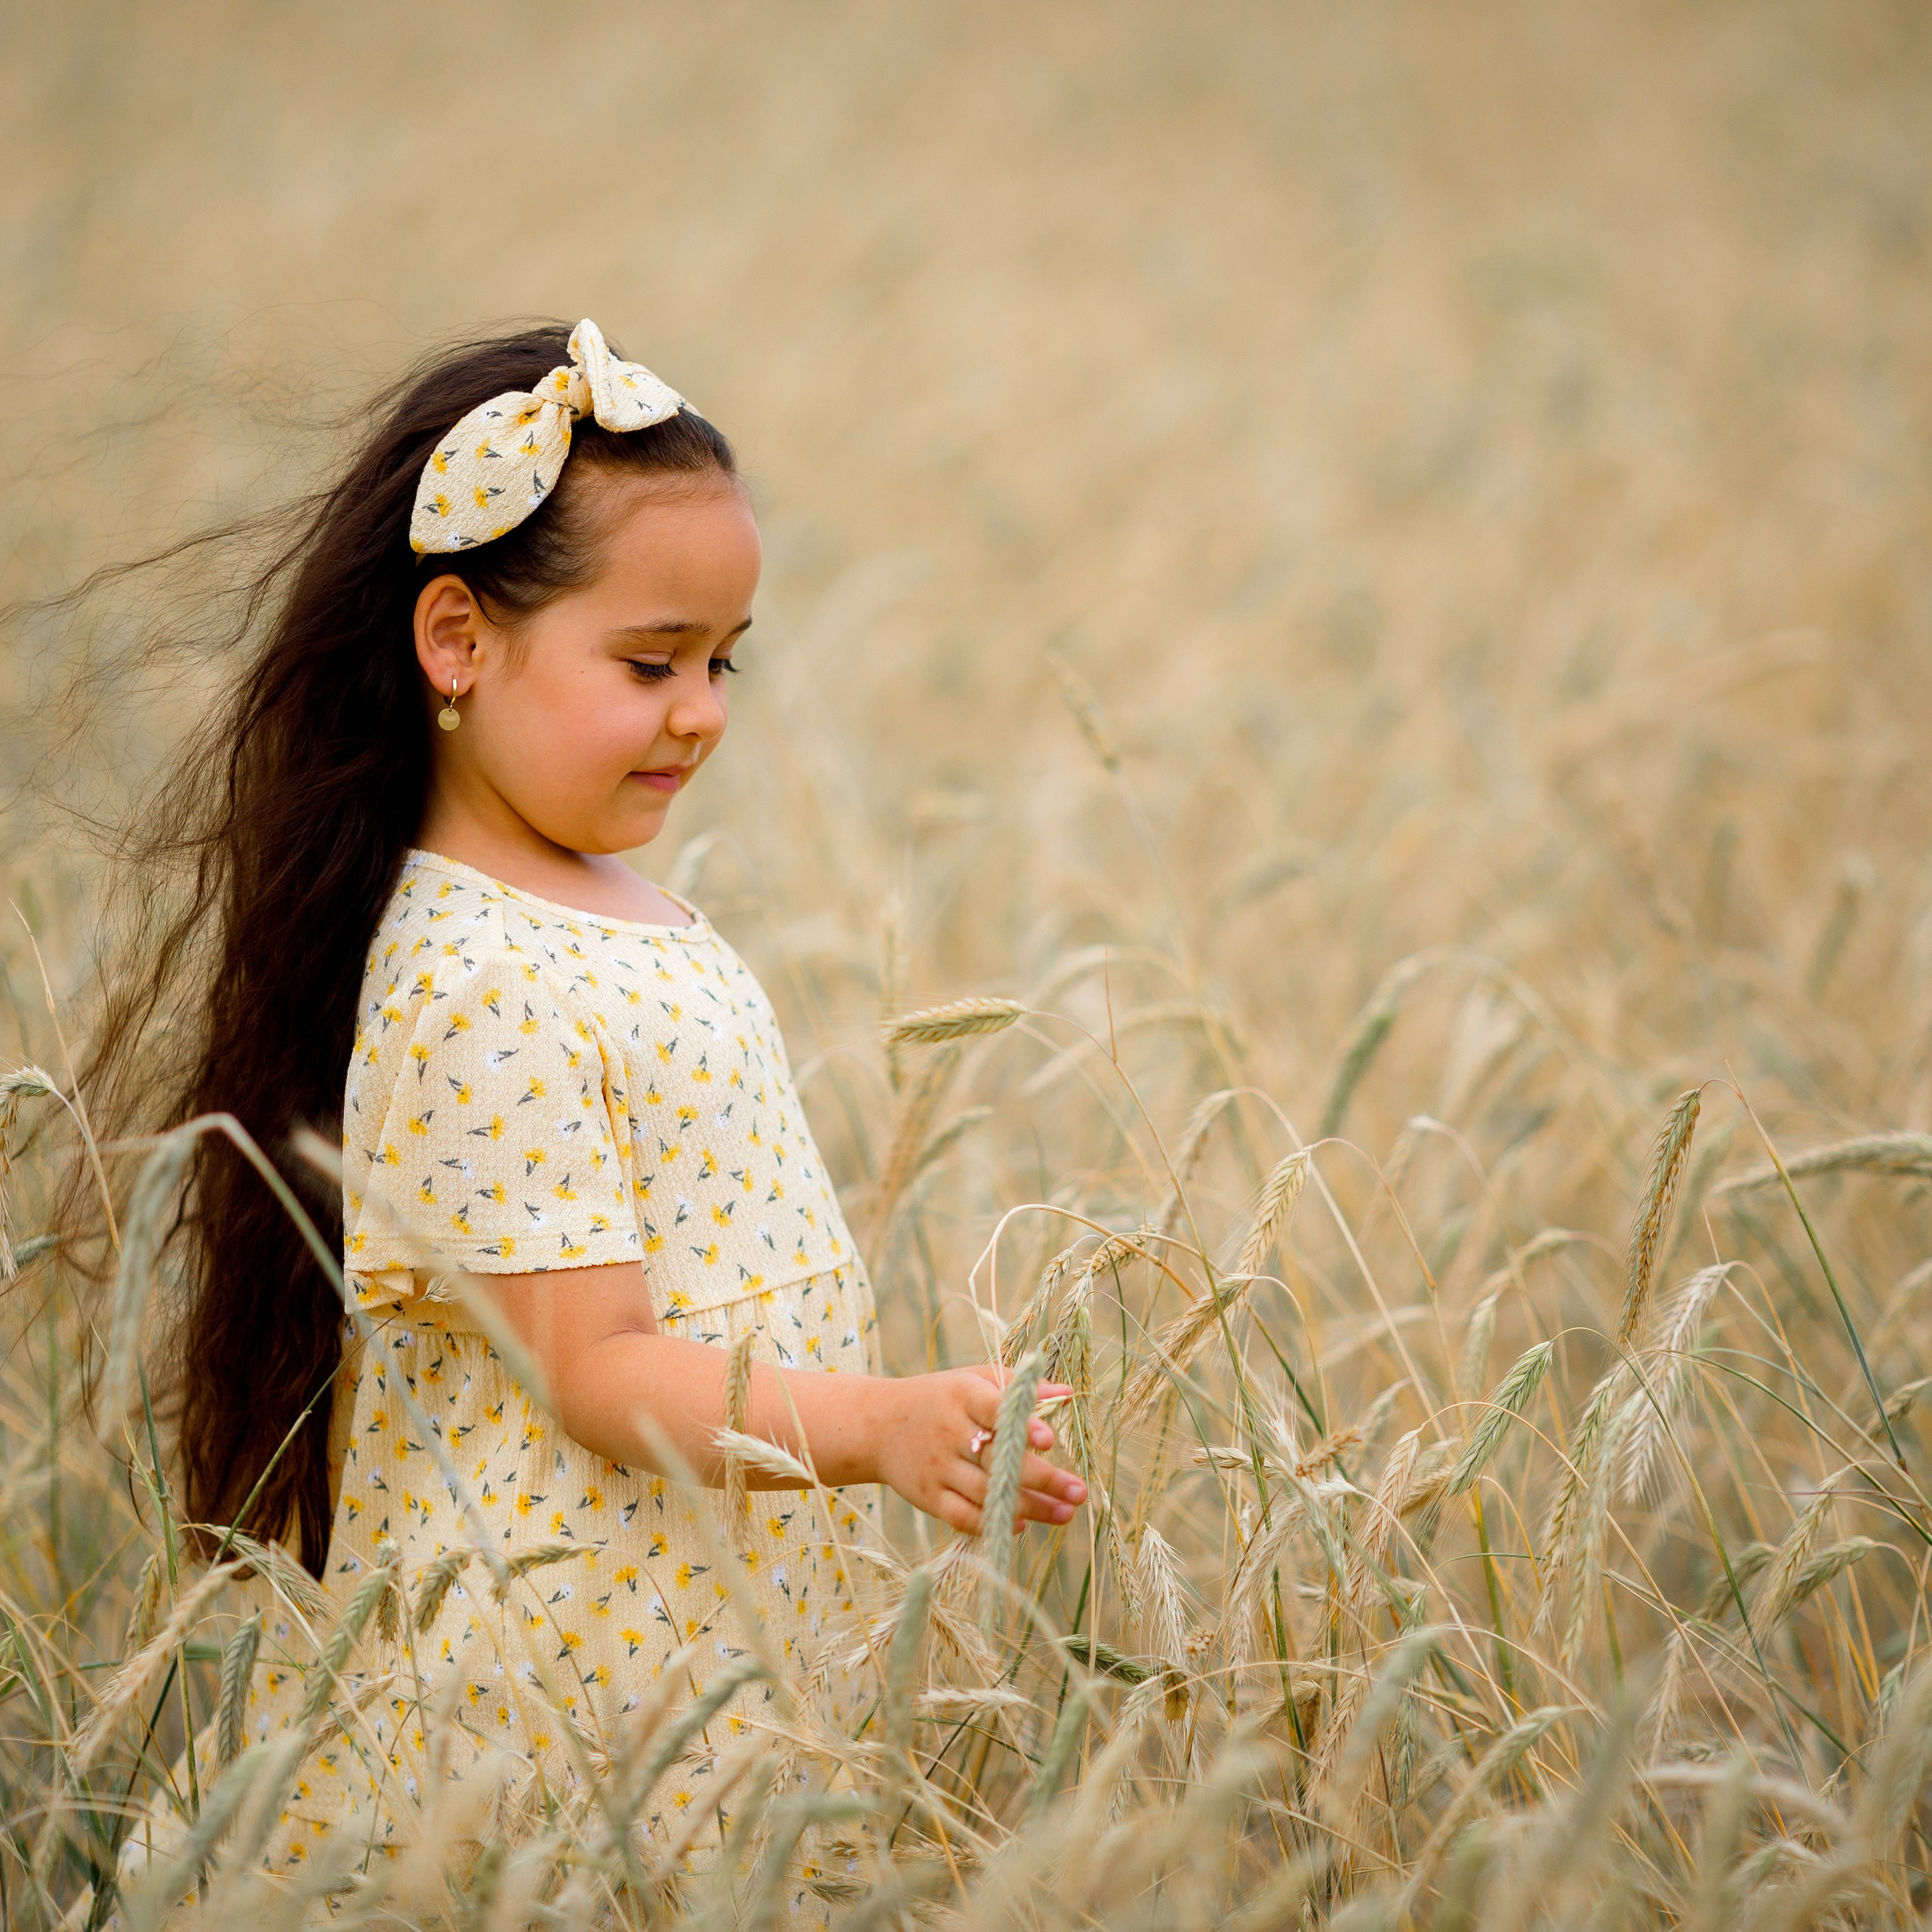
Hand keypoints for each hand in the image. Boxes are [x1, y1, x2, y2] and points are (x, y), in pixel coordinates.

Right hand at [872, 1364, 1087, 1535]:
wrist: (876, 1425)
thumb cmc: (938, 1399)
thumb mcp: (972, 1380)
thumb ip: (1018, 1387)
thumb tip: (1068, 1395)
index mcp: (962, 1396)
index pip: (995, 1410)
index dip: (1022, 1425)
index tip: (1051, 1439)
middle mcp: (949, 1432)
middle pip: (997, 1459)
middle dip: (1042, 1478)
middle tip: (1078, 1491)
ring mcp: (937, 1467)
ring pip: (986, 1493)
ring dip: (1029, 1506)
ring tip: (1064, 1513)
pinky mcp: (927, 1496)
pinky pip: (962, 1516)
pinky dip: (991, 1523)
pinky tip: (1020, 1524)